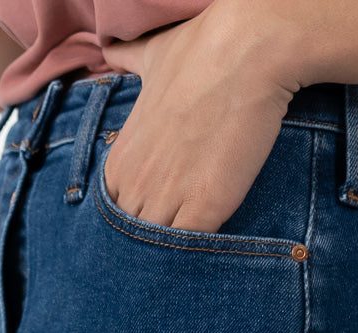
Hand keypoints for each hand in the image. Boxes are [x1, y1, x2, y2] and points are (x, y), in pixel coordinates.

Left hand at [99, 0, 297, 234]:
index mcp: (120, 161)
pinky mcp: (205, 208)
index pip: (115, 214)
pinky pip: (192, 248)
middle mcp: (136, 184)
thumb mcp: (150, 57)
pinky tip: (212, 249)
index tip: (160, 215)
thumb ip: (126, 61)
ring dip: (174, 254)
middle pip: (135, 238)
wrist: (247, 53)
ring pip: (160, 248)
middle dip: (151, 243)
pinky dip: (200, 254)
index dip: (137, 219)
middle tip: (175, 238)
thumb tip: (110, 50)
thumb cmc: (201, 52)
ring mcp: (168, 199)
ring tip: (190, 256)